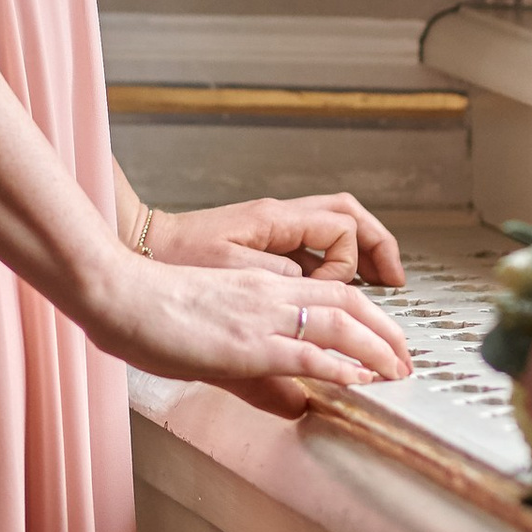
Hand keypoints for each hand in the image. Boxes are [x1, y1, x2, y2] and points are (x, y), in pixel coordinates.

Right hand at [139, 198, 410, 376]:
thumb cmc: (147, 309)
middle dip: (386, 332)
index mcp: (259, 287)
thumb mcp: (211, 333)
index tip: (385, 342)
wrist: (117, 293)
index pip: (330, 294)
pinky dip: (340, 366)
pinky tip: (359, 379)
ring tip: (398, 371)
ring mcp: (260, 316)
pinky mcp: (247, 343)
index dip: (367, 317)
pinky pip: (306, 352)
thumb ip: (254, 367)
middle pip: (349, 303)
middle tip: (406, 360)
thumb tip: (295, 403)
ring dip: (377, 348)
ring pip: (339, 323)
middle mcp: (268, 295)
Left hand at [148, 190, 405, 295]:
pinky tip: (337, 284)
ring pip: (334, 223)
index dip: (347, 267)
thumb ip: (276, 294)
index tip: (340, 297)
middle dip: (379, 247)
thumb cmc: (172, 264)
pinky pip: (312, 241)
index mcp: (273, 222)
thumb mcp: (226, 286)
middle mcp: (277, 218)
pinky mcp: (261, 242)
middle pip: (348, 215)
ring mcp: (270, 227)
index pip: (340, 231)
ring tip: (381, 282)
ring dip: (361, 251)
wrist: (134, 252)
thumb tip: (314, 315)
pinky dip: (335, 258)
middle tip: (396, 281)